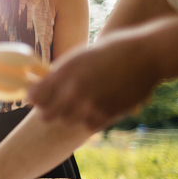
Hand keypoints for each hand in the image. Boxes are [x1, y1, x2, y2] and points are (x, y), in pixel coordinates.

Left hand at [27, 32, 159, 129]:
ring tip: (80, 101)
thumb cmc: (107, 52)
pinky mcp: (107, 115)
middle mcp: (74, 92)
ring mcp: (90, 106)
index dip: (34, 97)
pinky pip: (87, 125)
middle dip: (48, 109)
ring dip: (70, 114)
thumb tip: (37, 85)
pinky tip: (96, 105)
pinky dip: (89, 118)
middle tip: (56, 102)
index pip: (33, 97)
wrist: (144, 55)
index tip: (38, 95)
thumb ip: (57, 74)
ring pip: (66, 121)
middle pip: (46, 115)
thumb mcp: (76, 57)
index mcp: (63, 74)